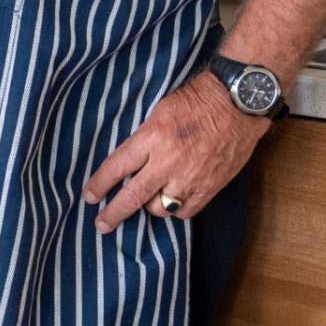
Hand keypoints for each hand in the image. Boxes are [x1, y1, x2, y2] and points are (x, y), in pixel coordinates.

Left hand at [83, 73, 271, 230]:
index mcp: (152, 138)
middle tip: (101, 225)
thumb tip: (130, 162)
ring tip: (147, 200)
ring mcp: (190, 178)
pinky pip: (185, 211)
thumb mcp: (159, 112)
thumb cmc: (196, 100)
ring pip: (160, 208)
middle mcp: (168, 162)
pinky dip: (176, 209)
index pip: (117, 167)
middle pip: (133, 196)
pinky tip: (172, 201)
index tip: (89, 197)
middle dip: (114, 213)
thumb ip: (144, 139)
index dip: (100, 184)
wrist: (236, 104)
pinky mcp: (210, 188)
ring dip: (150, 206)